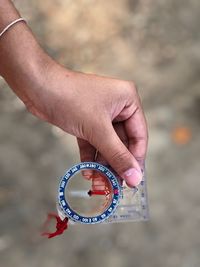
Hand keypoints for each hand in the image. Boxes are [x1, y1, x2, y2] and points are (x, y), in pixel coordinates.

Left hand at [24, 62, 147, 186]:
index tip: (134, 180)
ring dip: (103, 163)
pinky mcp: (87, 121)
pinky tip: (87, 171)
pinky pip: (93, 142)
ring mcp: (101, 114)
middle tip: (114, 185)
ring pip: (107, 144)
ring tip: (99, 183)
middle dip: (117, 163)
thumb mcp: (98, 130)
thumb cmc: (71, 99)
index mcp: (128, 100)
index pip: (139, 135)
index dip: (136, 159)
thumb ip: (117, 155)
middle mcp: (117, 106)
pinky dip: (90, 156)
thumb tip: (134, 178)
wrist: (38, 88)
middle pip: (122, 142)